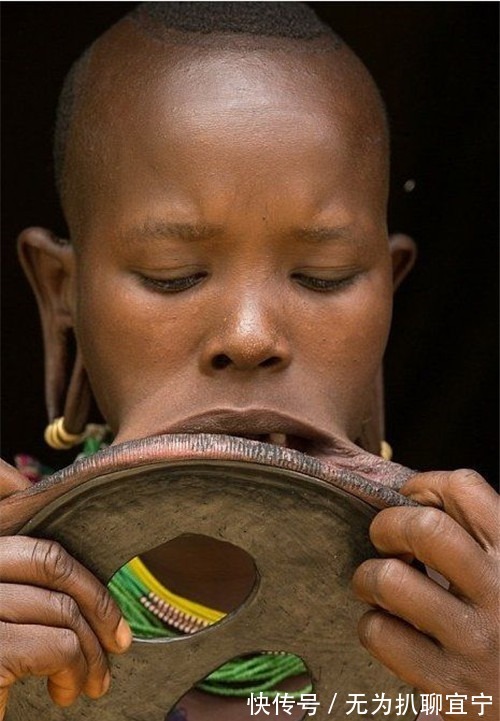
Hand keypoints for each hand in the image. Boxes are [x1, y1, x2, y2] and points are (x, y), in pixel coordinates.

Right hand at [0, 460, 131, 718]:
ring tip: (92, 682)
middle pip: (51, 566)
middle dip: (97, 603)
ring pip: (62, 609)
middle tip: (119, 642)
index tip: (108, 610)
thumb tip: (95, 595)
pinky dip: (75, 672)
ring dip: (91, 651)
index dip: (82, 575)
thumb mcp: (7, 616)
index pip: (39, 550)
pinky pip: (58, 648)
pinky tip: (65, 692)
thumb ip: (32, 595)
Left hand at [352, 469, 498, 720]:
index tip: (410, 501)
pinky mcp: (450, 685)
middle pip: (424, 528)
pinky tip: (389, 631)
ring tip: (377, 587)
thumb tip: (415, 497)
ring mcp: (475, 641)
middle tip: (386, 544)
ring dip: (369, 578)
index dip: (424, 486)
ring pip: (390, 580)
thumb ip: (477, 538)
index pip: (464, 488)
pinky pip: (381, 635)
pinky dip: (373, 627)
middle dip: (388, 527)